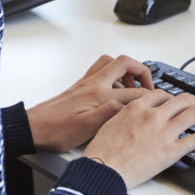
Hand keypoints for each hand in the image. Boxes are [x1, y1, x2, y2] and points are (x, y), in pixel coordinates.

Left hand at [25, 55, 155, 152]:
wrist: (33, 128)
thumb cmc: (55, 131)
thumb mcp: (85, 129)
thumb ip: (107, 114)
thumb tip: (126, 104)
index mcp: (98, 94)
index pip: (133, 90)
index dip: (151, 96)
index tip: (161, 103)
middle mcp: (92, 84)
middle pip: (124, 63)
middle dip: (142, 70)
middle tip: (150, 85)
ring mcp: (85, 83)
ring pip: (110, 63)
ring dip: (126, 70)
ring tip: (133, 86)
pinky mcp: (80, 87)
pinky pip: (101, 71)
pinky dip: (112, 75)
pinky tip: (113, 91)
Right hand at [79, 91, 194, 188]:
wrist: (104, 169)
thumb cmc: (102, 151)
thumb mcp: (109, 123)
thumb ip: (123, 115)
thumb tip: (126, 114)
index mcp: (137, 108)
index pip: (160, 95)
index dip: (171, 96)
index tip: (175, 100)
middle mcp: (153, 116)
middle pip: (180, 100)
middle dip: (193, 100)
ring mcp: (164, 132)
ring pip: (193, 114)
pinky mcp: (172, 150)